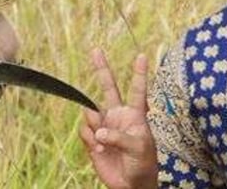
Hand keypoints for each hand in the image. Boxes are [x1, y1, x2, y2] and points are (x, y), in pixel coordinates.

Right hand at [79, 49, 156, 188]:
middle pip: (108, 87)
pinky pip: (84, 131)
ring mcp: (104, 126)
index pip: (137, 90)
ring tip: (102, 140)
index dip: (139, 73)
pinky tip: (99, 150)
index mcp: (135, 115)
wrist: (130, 185)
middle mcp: (118, 115)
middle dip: (101, 68)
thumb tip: (99, 132)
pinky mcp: (92, 139)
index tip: (142, 55)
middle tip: (96, 50)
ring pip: (90, 112)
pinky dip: (89, 140)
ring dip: (94, 124)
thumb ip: (119, 137)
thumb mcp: (138, 148)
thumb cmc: (143, 164)